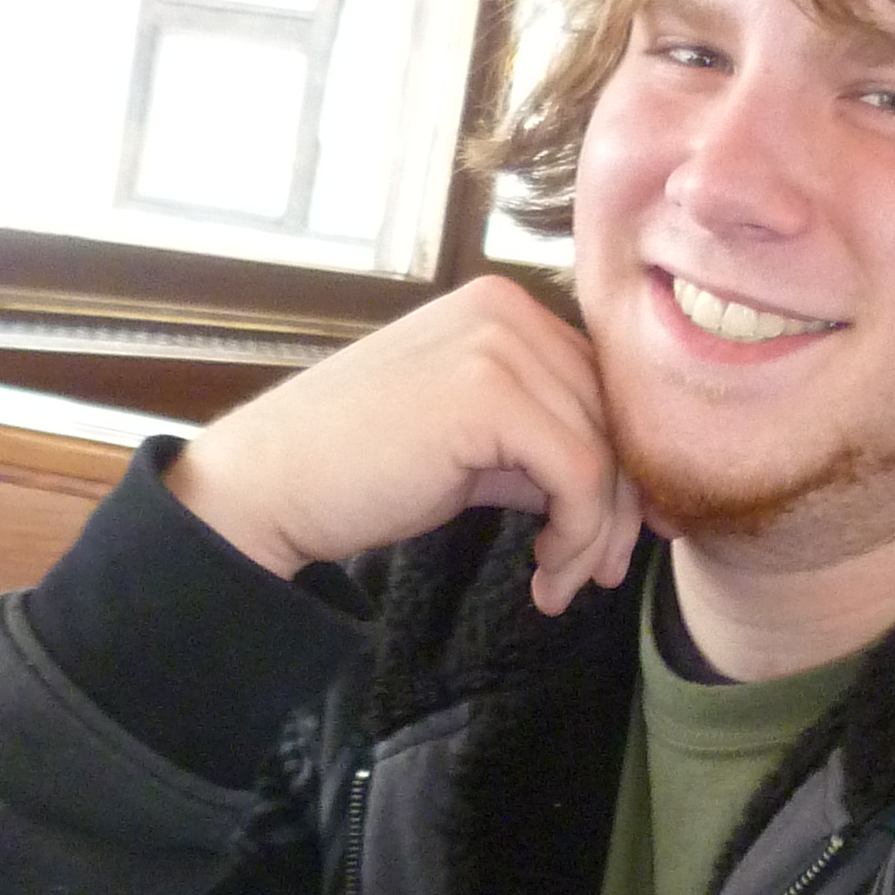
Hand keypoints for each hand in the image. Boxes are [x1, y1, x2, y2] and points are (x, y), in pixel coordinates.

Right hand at [168, 279, 642, 614]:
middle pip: (614, 418)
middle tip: (598, 577)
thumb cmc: (359, 469)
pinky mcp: (487, 393)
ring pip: (604, 453)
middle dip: (619, 511)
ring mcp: (496, 344)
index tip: (614, 541)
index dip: (623, 470)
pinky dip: (577, 537)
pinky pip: (580, 475)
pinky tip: (544, 576)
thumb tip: (625, 494)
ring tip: (561, 588)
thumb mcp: (471, 445)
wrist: (269, 484)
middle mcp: (506, 309)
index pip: (602, 389)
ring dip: (595, 538)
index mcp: (503, 307)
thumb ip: (540, 445)